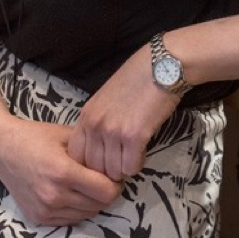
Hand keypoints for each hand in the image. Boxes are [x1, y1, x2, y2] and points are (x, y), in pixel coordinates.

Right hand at [0, 116, 122, 226]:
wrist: (1, 149)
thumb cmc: (35, 137)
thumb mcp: (66, 135)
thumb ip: (91, 149)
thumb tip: (114, 162)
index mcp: (63, 172)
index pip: (105, 191)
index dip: (115, 184)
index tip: (113, 175)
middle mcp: (54, 195)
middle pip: (98, 205)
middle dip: (105, 194)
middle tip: (102, 180)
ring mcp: (45, 210)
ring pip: (86, 215)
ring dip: (92, 203)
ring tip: (87, 187)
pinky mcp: (38, 218)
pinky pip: (70, 220)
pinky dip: (77, 210)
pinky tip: (72, 194)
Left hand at [67, 45, 178, 182]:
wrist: (162, 66)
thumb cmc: (136, 79)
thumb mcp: (105, 100)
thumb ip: (98, 122)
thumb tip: (99, 150)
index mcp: (86, 116)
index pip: (76, 155)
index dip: (90, 164)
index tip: (104, 162)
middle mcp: (95, 125)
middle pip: (93, 168)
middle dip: (108, 170)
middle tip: (121, 162)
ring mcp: (113, 131)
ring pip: (112, 171)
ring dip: (124, 168)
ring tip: (133, 153)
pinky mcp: (134, 136)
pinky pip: (131, 167)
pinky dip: (138, 163)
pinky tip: (143, 149)